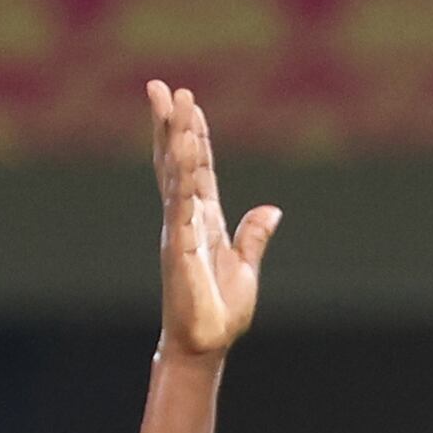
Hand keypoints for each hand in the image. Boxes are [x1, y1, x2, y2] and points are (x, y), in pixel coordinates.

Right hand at [150, 81, 278, 361]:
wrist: (206, 345)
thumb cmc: (221, 312)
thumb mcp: (246, 267)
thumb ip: (255, 236)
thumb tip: (271, 210)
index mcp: (204, 220)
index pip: (198, 168)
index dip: (193, 135)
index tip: (188, 103)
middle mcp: (187, 218)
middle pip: (176, 161)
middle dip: (170, 124)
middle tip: (161, 87)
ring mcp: (180, 229)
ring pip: (176, 173)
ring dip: (173, 136)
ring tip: (170, 101)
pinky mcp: (178, 245)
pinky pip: (179, 202)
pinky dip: (180, 174)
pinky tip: (179, 147)